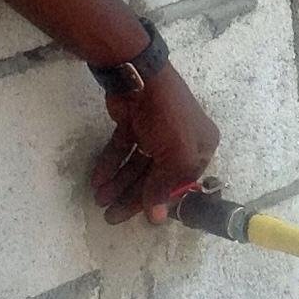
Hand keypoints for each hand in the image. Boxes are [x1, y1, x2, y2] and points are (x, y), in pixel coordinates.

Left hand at [90, 67, 220, 224]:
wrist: (141, 79)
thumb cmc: (169, 118)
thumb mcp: (176, 156)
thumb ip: (162, 187)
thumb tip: (156, 219)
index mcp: (199, 148)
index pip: (180, 182)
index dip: (159, 200)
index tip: (141, 218)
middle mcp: (179, 141)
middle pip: (154, 176)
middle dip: (132, 196)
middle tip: (110, 216)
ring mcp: (155, 132)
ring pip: (136, 165)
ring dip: (119, 183)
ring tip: (100, 200)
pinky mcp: (133, 125)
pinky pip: (122, 150)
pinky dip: (111, 164)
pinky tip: (99, 180)